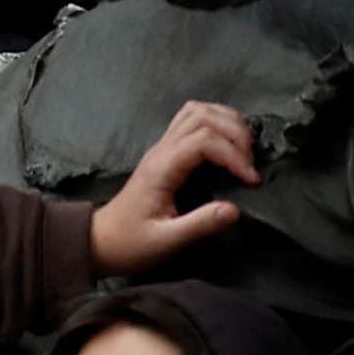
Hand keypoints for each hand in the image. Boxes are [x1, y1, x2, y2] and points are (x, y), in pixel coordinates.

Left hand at [87, 99, 260, 275]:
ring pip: (197, 112)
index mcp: (161, 167)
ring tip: (245, 152)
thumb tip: (235, 209)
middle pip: (203, 116)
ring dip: (228, 123)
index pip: (203, 140)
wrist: (102, 240)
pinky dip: (217, 124)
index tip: (251, 180)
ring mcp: (162, 147)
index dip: (234, 155)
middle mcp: (161, 150)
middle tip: (251, 165)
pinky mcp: (166, 151)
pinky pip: (192, 121)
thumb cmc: (132, 242)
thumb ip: (200, 225)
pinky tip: (230, 145)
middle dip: (236, 135)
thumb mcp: (166, 241)